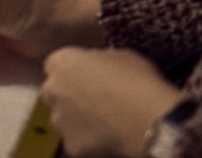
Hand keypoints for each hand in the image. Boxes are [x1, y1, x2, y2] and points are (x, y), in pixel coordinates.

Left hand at [41, 48, 180, 157]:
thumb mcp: (120, 56)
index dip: (73, 70)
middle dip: (69, 95)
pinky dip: (88, 140)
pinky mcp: (70, 145)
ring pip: (63, 119)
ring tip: (103, 122)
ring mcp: (59, 120)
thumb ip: (99, 59)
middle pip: (55, 92)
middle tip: (94, 99)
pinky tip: (107, 138)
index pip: (56, 64)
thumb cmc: (137, 80)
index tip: (88, 75)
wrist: (148, 120)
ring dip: (76, 119)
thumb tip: (96, 63)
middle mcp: (53, 90)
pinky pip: (77, 141)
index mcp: (63, 62)